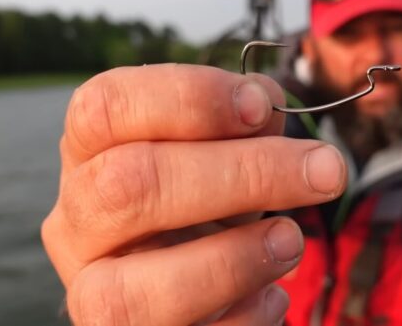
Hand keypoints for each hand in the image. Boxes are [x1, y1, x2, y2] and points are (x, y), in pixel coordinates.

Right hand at [41, 64, 346, 324]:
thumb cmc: (206, 199)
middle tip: (325, 170)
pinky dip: (240, 318)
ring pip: (130, 287)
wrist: (193, 277)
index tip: (263, 106)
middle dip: (243, 173)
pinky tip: (271, 296)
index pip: (106, 106)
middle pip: (130, 185)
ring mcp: (92, 288)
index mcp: (91, 151)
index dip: (189, 98)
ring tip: (290, 240)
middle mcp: (77, 219)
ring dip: (234, 259)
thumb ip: (243, 121)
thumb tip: (267, 101)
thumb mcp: (222, 151)